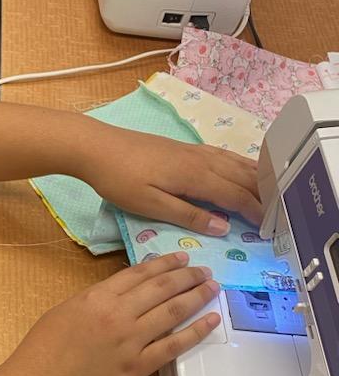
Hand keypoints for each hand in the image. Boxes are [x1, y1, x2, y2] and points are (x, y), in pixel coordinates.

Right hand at [12, 253, 220, 375]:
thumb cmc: (43, 347)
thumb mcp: (66, 308)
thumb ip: (96, 298)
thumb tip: (123, 292)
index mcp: (98, 296)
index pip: (140, 274)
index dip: (164, 264)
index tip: (181, 258)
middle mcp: (119, 314)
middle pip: (162, 288)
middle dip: (187, 276)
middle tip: (204, 270)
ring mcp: (131, 341)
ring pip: (173, 312)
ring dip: (196, 297)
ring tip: (212, 287)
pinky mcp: (138, 367)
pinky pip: (173, 346)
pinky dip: (196, 332)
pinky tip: (211, 321)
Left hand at [79, 126, 262, 234]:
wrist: (95, 147)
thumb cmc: (119, 179)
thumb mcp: (151, 205)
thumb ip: (189, 216)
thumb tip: (224, 227)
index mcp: (196, 176)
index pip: (236, 195)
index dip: (256, 211)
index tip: (271, 228)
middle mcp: (201, 160)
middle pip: (242, 177)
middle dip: (264, 194)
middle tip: (280, 213)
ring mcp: (193, 151)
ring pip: (235, 163)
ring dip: (256, 177)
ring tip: (272, 191)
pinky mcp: (183, 148)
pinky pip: (222, 156)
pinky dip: (240, 163)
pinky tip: (241, 168)